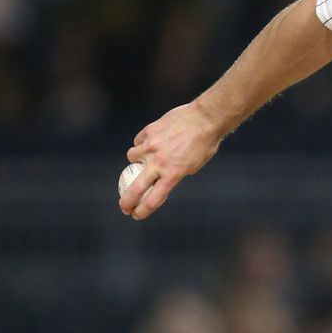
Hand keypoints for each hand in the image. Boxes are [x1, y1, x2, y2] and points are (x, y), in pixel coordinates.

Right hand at [120, 101, 223, 219]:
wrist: (206, 117)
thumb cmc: (206, 142)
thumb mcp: (194, 165)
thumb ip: (176, 173)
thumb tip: (163, 178)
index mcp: (173, 173)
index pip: (153, 199)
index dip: (142, 211)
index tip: (137, 214)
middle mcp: (159, 162)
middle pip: (134, 188)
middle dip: (126, 201)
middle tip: (124, 206)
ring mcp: (151, 146)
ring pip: (131, 158)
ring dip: (135, 161)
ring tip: (144, 158)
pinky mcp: (149, 131)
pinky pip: (138, 141)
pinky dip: (142, 143)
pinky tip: (150, 142)